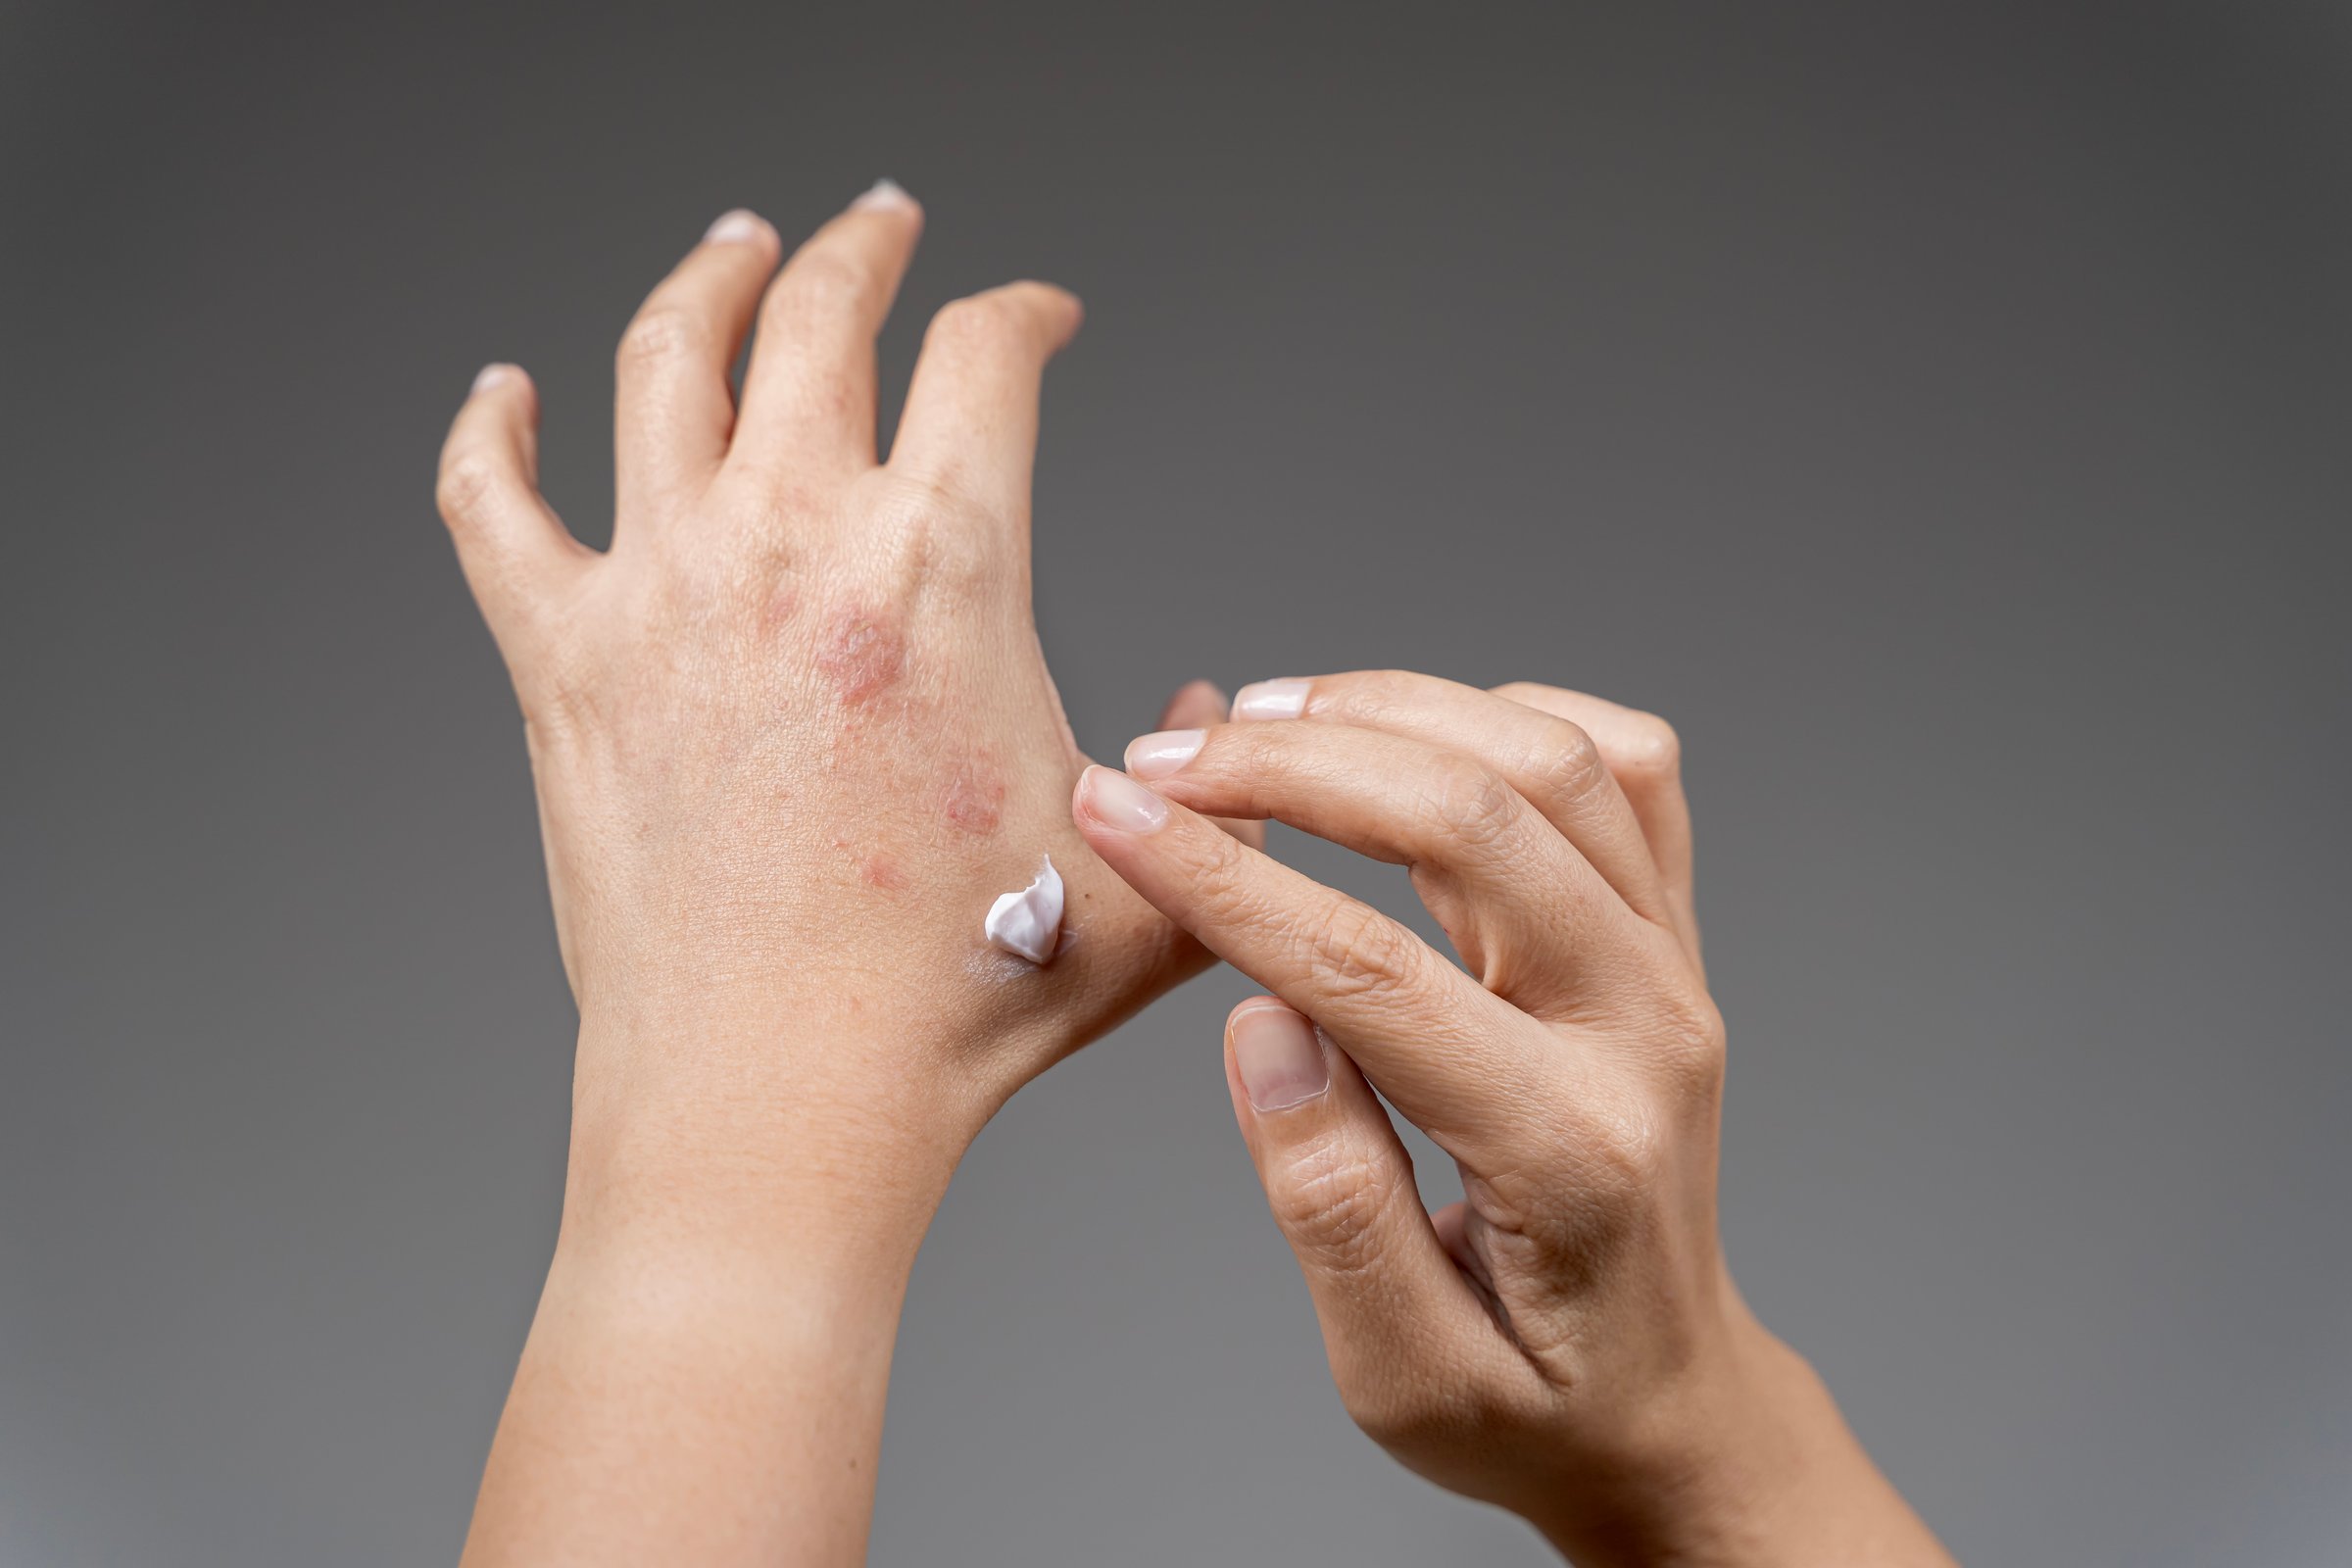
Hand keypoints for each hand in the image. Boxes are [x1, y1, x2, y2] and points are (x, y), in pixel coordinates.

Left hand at [437, 186, 1250, 1567]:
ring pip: (663, 357)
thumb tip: (1203, 739)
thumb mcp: (1142, 881)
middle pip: (822, 308)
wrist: (786, 1097)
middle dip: (866, 243)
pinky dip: (491, 431)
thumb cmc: (956, 1001)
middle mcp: (797, 540)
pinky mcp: (562, 663)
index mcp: (947, 567)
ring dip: (705, 278)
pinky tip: (503, 393)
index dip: (1024, 308)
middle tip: (880, 223)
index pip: (987, 353)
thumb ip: (1203, 794)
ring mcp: (664, 589)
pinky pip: (491, 503)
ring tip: (731, 249)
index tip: (1036, 315)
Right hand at [1077, 672, 1952, 1565]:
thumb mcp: (1404, 1377)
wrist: (1672, 1404)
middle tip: (1163, 766)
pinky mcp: (1674, 938)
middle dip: (1290, 764)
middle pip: (1472, 820)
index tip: (1117, 816)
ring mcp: (1674, 970)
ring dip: (1392, 712)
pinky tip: (1409, 731)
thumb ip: (1330, 1204)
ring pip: (1553, 760)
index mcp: (1568, 1147)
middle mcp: (1644, 1031)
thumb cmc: (1534, 1402)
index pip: (1374, 970)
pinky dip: (1511, 713)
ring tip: (1257, 719)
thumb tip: (1264, 1025)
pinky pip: (1626, 768)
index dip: (1225, 879)